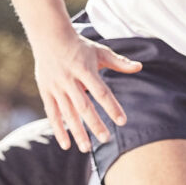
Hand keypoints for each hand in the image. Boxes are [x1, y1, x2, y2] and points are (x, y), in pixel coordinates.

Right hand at [34, 25, 137, 149]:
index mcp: (85, 69)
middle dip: (94, 124)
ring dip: (77, 131)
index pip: (101, 92)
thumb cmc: (79, 46)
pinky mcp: (46, 91)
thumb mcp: (100, 51)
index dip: (112, 107)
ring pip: (68, 113)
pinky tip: (66, 145)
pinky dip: (58, 130)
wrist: (49, 37)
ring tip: (87, 148)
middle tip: (106, 139)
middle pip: (84, 106)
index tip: (123, 121)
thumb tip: (139, 67)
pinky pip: (53, 114)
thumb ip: (119, 62)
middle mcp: (70, 79)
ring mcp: (56, 86)